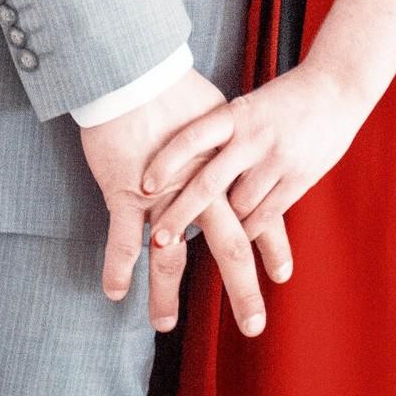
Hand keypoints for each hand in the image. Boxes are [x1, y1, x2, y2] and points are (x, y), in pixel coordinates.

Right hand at [78, 66, 292, 337]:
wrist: (138, 70)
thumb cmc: (176, 89)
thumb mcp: (217, 114)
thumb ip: (231, 141)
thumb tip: (246, 146)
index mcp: (227, 170)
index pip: (260, 215)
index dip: (272, 246)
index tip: (282, 276)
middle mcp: (202, 189)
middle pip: (228, 246)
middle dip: (242, 289)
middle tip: (254, 326)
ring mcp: (164, 194)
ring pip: (170, 254)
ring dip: (167, 293)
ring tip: (165, 325)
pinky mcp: (128, 189)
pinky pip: (122, 237)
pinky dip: (117, 266)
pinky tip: (114, 293)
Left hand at [143, 62, 368, 249]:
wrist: (337, 87)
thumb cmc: (286, 96)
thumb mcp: (249, 105)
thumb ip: (225, 133)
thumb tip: (190, 162)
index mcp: (237, 113)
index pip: (193, 137)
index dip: (167, 161)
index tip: (145, 185)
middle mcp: (254, 137)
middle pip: (209, 183)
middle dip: (181, 213)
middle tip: (157, 237)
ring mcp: (277, 160)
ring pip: (239, 206)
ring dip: (219, 226)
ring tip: (196, 239)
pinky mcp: (299, 178)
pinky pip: (267, 215)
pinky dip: (249, 229)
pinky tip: (238, 236)